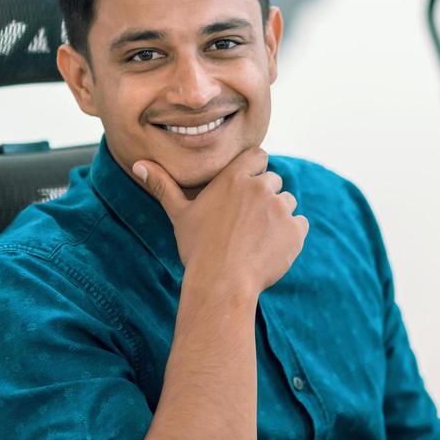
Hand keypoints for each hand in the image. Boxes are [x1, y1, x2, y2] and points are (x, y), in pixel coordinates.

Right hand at [133, 148, 307, 295]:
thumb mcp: (178, 214)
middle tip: (246, 223)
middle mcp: (261, 187)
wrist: (222, 284)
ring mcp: (280, 209)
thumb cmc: (197, 249)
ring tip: (256, 238)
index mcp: (234, 178)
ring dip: (278, 216)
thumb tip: (138, 164)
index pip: (258, 156)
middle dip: (264, 197)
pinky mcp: (295, 231)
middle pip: (274, 181)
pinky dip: (290, 235)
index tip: (246, 189)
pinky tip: (270, 249)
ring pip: (288, 203)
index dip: (255, 170)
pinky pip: (300, 225)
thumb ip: (162, 185)